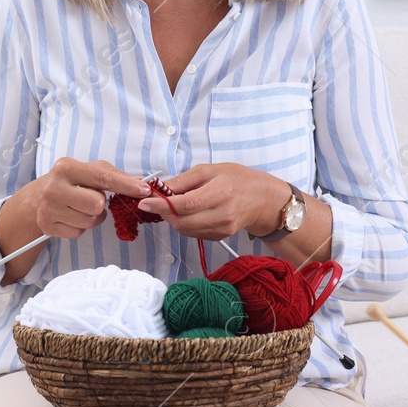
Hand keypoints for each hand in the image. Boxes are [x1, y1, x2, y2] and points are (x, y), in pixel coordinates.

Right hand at [27, 157, 150, 239]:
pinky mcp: (47, 225)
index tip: (144, 190)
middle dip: (100, 204)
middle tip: (91, 198)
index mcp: (66, 167)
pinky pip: (79, 232)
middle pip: (97, 205)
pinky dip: (80, 226)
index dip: (126, 186)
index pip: (103, 178)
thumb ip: (116, 177)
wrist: (39, 196)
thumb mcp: (91, 171)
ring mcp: (48, 208)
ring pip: (90, 221)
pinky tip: (71, 216)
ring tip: (81, 207)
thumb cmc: (72, 180)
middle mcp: (54, 187)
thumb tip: (142, 184)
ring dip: (92, 216)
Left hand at [136, 163, 288, 240]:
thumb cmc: (238, 179)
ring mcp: (222, 229)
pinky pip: (193, 233)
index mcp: (221, 192)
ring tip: (171, 205)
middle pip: (183, 221)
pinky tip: (187, 212)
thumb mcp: (211, 170)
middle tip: (155, 201)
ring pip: (185, 230)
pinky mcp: (220, 237)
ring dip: (172, 218)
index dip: (163, 205)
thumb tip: (161, 188)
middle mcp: (223, 214)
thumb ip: (184, 180)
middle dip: (163, 212)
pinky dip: (184, 223)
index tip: (144, 202)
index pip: (187, 204)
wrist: (263, 200)